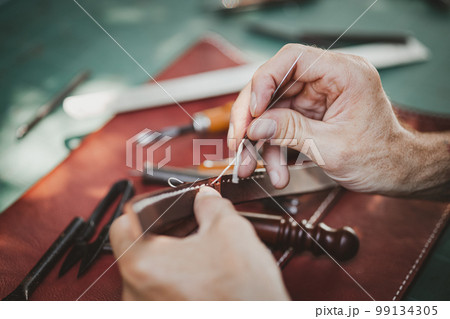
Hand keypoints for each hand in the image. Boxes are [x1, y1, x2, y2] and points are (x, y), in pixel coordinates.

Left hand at [109, 186, 288, 299]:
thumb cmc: (241, 294)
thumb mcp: (230, 231)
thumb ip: (211, 205)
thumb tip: (205, 197)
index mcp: (143, 264)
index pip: (123, 224)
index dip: (146, 209)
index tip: (165, 208)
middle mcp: (135, 292)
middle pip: (137, 247)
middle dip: (165, 230)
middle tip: (191, 223)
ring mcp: (147, 309)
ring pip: (149, 269)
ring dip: (171, 253)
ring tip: (200, 248)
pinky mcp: (161, 317)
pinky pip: (159, 289)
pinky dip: (176, 275)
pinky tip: (201, 270)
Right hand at [229, 44, 417, 194]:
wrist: (394, 173)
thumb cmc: (379, 157)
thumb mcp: (331, 147)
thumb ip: (290, 132)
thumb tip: (255, 125)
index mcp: (344, 74)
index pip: (292, 59)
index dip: (265, 81)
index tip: (252, 111)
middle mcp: (328, 80)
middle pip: (274, 86)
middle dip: (251, 117)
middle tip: (238, 140)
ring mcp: (316, 97)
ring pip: (271, 110)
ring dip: (258, 141)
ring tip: (250, 165)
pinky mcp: (309, 114)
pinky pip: (279, 125)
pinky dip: (271, 148)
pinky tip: (274, 170)